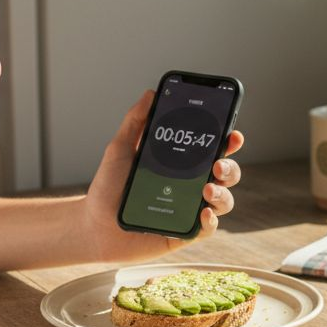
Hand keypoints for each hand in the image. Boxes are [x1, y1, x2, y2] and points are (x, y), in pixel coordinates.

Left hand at [79, 90, 244, 262]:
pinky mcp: (184, 233)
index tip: (232, 134)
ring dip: (223, 192)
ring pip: (224, 200)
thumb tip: (151, 93)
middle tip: (218, 164)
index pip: (212, 149)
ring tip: (207, 189)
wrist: (93, 224)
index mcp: (180, 164)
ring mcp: (190, 210)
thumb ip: (135, 121)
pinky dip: (211, 220)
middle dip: (230, 167)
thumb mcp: (120, 149)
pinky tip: (204, 213)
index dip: (228, 141)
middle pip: (226, 173)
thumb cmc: (108, 187)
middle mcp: (190, 185)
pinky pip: (208, 228)